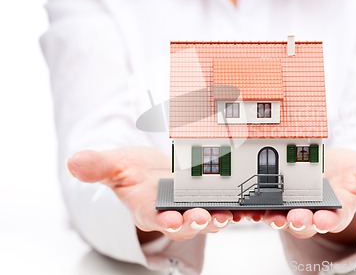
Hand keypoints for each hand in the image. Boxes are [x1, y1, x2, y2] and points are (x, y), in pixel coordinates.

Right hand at [67, 147, 234, 242]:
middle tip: (203, 218)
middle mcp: (171, 213)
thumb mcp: (114, 165)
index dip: (161, 220)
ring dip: (219, 219)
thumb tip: (73, 162)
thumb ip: (98, 166)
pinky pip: (226, 208)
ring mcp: (192, 208)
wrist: (152, 173)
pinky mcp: (210, 200)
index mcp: (147, 208)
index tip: (168, 219)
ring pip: (208, 219)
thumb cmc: (133, 172)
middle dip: (194, 223)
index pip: (152, 218)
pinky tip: (251, 207)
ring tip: (230, 214)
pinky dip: (239, 210)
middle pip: (184, 224)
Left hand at [260, 148, 355, 241]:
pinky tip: (246, 204)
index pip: (334, 219)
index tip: (324, 219)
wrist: (330, 164)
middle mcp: (312, 212)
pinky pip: (262, 205)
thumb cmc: (351, 170)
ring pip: (280, 216)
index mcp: (337, 209)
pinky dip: (253, 206)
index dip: (329, 220)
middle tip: (294, 218)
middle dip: (299, 222)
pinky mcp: (275, 198)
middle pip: (304, 222)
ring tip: (266, 214)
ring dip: (273, 217)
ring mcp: (292, 206)